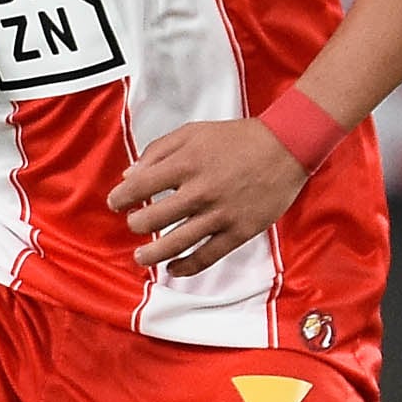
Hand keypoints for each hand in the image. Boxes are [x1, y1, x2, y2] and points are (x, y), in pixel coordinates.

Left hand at [107, 117, 308, 277]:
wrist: (285, 146)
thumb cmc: (235, 138)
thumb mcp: (192, 132)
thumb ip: (157, 151)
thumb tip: (129, 176)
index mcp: (185, 164)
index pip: (139, 187)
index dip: (120, 198)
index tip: (116, 203)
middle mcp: (200, 192)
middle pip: (152, 219)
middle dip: (136, 224)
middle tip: (135, 224)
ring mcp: (220, 214)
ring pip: (175, 244)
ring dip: (151, 255)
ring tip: (141, 257)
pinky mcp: (239, 231)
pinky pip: (207, 256)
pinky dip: (186, 267)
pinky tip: (173, 269)